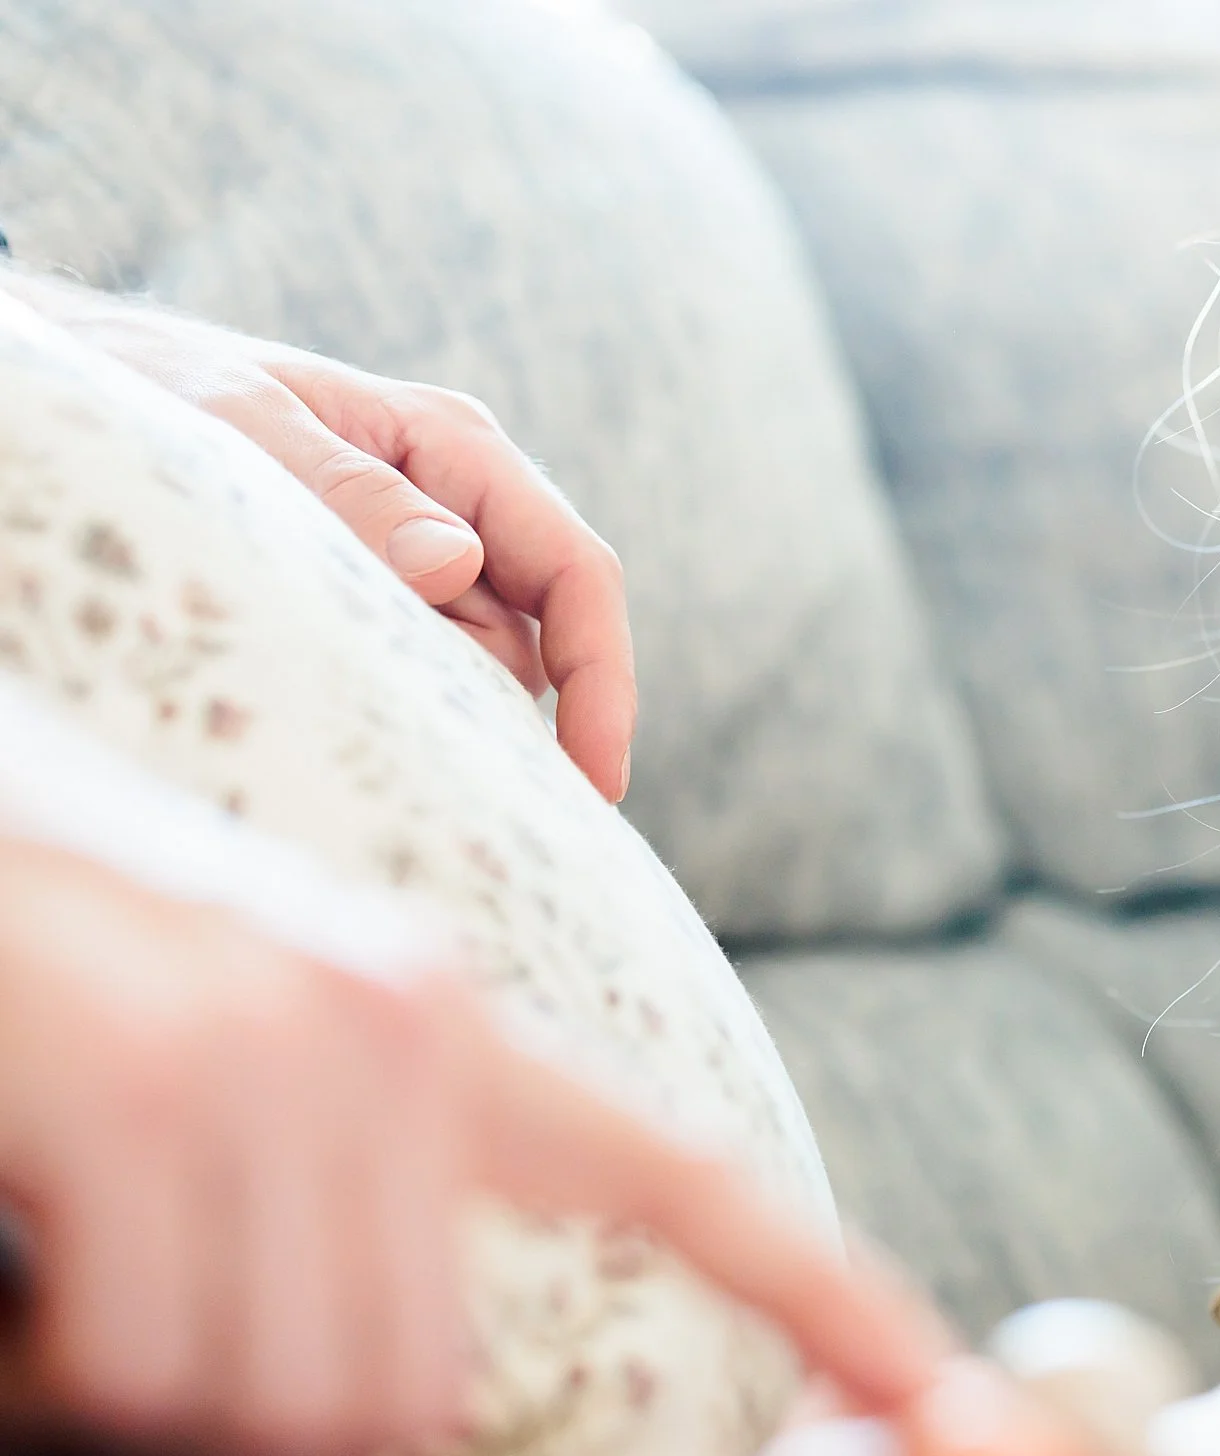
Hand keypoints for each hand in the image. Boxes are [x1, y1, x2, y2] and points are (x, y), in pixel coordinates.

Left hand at [0, 274, 634, 800]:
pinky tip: (335, 715)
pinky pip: (420, 666)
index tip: (596, 776)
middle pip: (535, 635)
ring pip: (479, 663)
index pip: (575, 571)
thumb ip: (349, 493)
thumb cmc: (158, 385)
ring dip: (436, 712)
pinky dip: (397, 705)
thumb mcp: (242, 425)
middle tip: (421, 773)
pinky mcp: (380, 597)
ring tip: (340, 725)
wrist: (82, 379)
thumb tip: (457, 565)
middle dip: (502, 713)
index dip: (601, 680)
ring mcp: (425, 552)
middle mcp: (462, 501)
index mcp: (457, 446)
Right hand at [0, 839, 936, 1455]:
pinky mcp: (148, 1096)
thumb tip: (389, 1402)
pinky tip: (18, 1309)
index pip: (683, 1180)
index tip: (943, 1404)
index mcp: (450, 1036)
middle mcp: (401, 1032)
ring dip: (155, 1420)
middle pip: (419, 1397)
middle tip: (153, 1385)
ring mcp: (285, 1056)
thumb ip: (367, 1190)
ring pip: (290, 1409)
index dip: (826, 1296)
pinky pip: (142, 1373)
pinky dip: (54, 1389)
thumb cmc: (65, 987)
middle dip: (275, 1449)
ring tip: (74, 1321)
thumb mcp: (258, 1064)